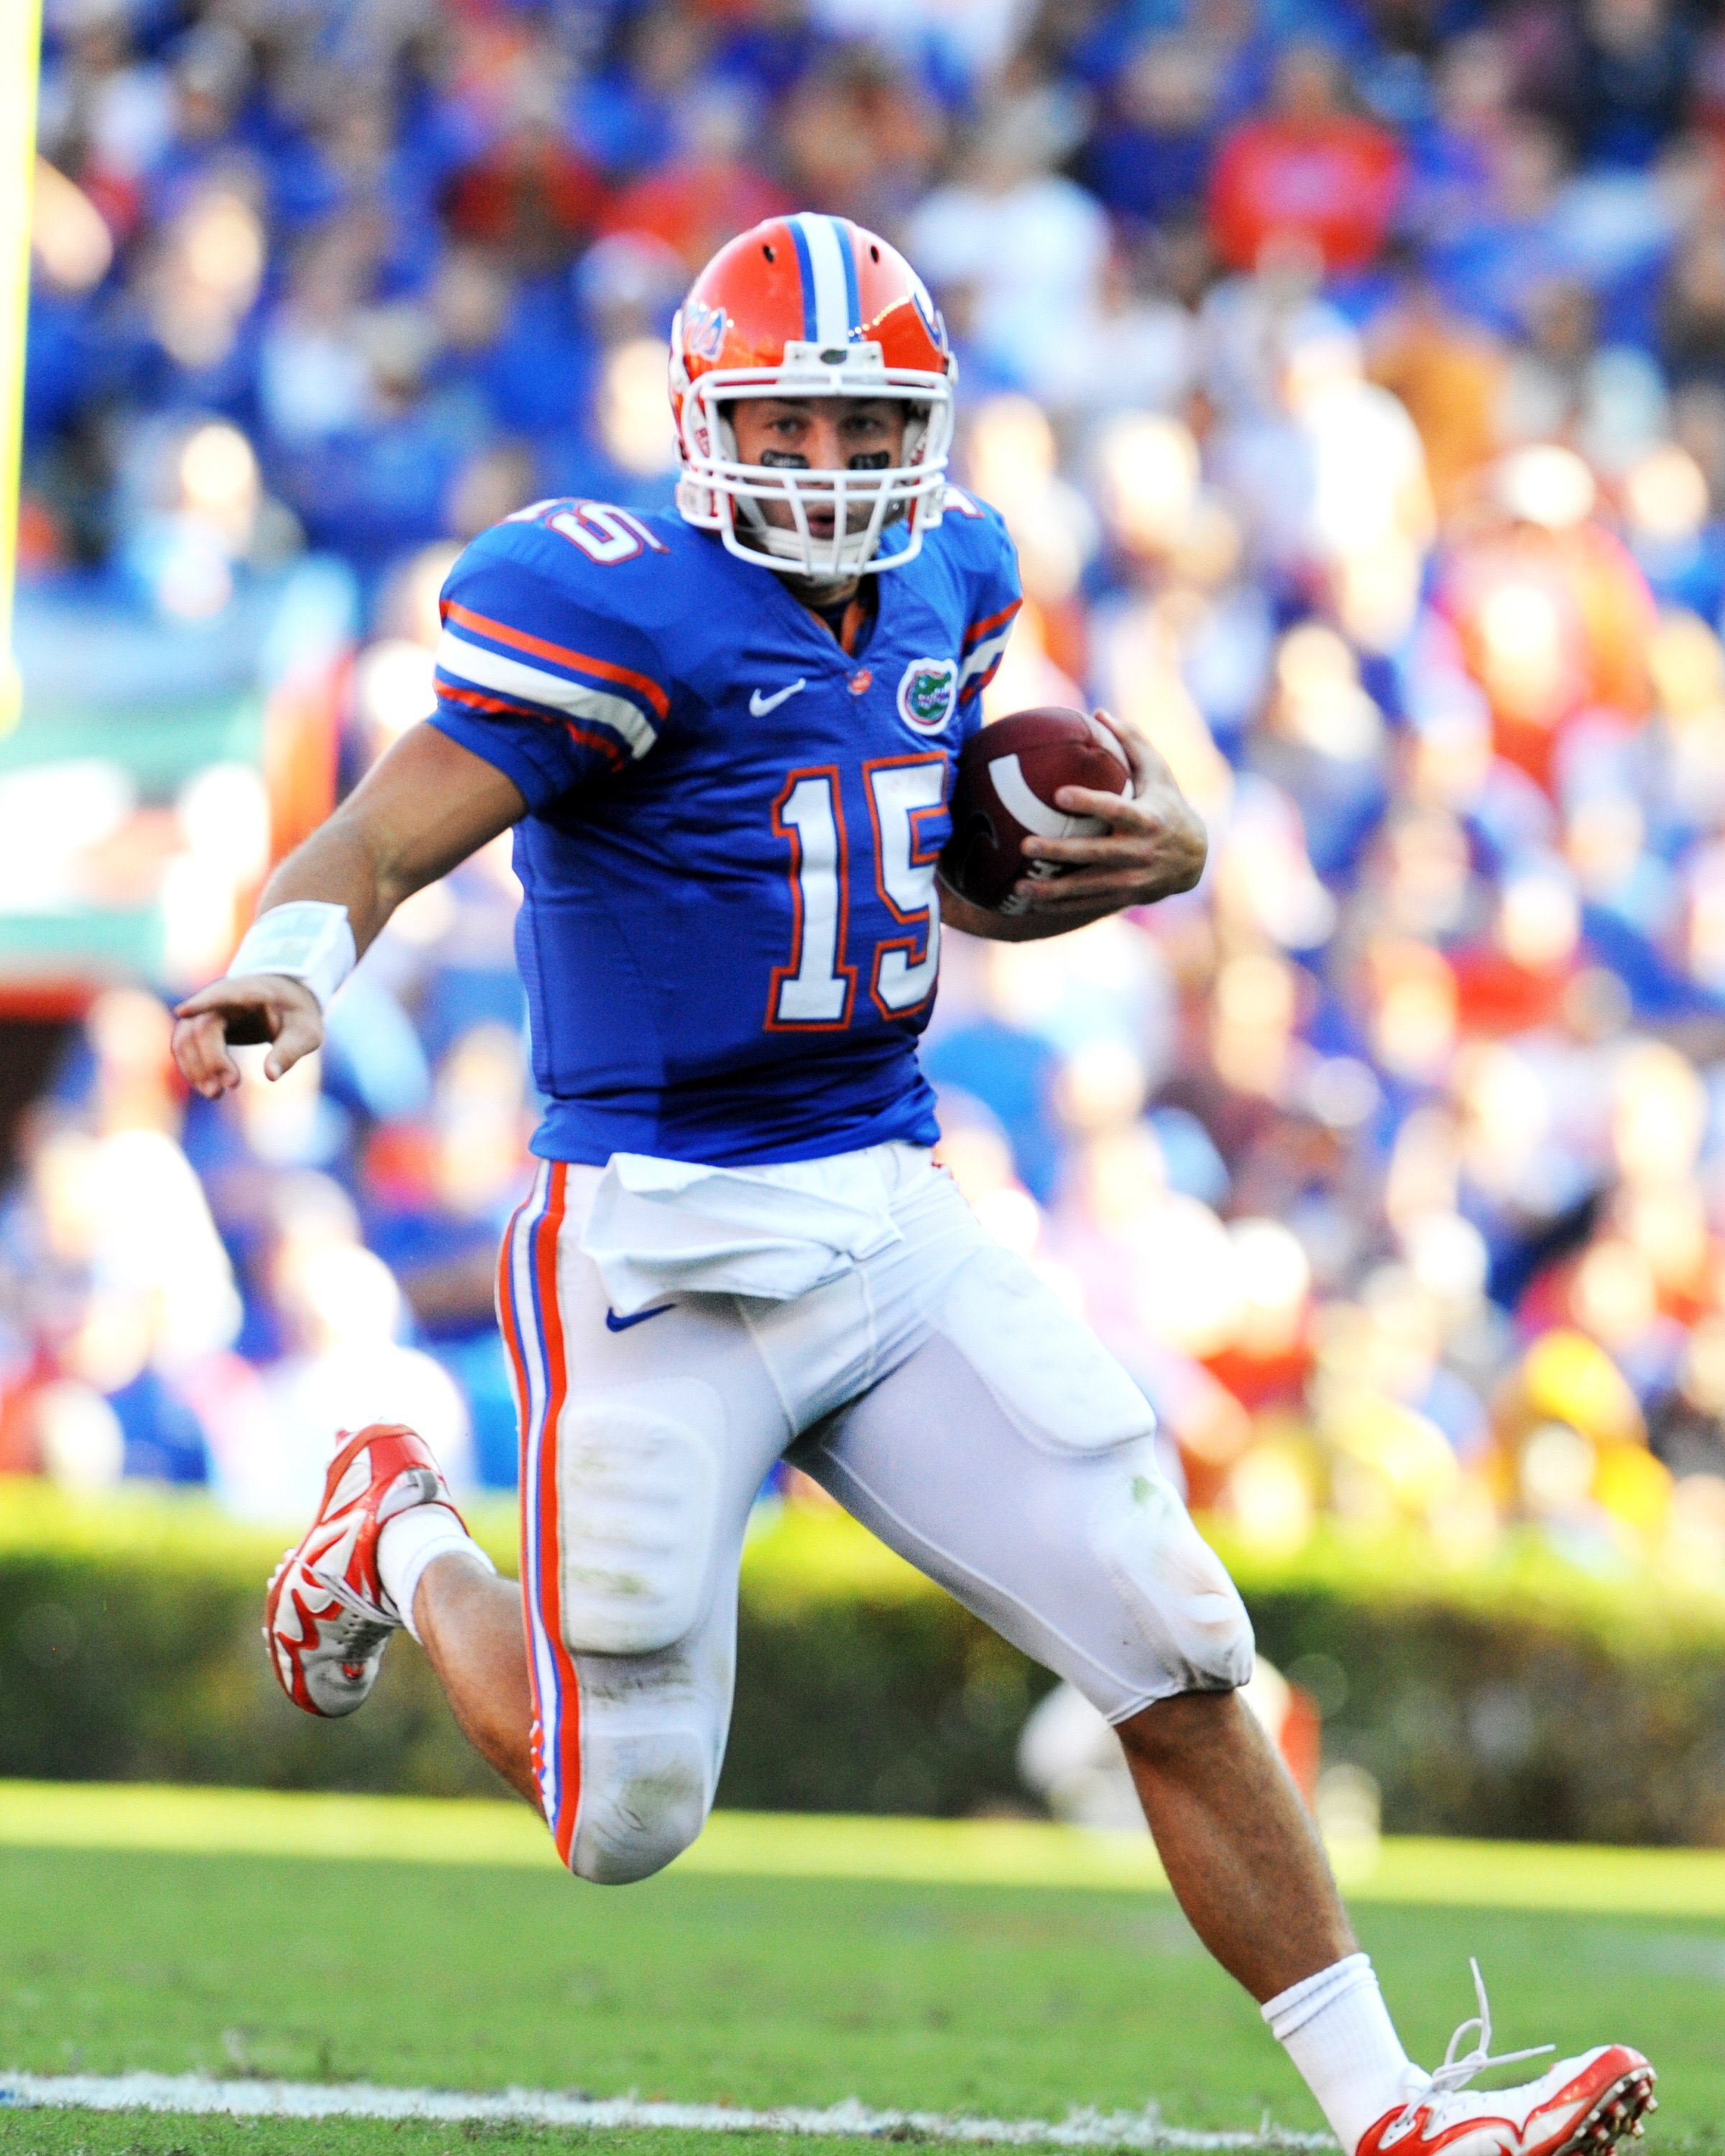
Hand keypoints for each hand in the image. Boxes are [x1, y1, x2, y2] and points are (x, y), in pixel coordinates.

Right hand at [171, 975, 323, 1098]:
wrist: (285, 1003)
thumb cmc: (296, 1016)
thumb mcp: (306, 1032)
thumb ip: (290, 1051)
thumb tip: (271, 1075)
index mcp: (250, 991)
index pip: (223, 994)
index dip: (202, 1002)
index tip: (183, 1011)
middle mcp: (221, 996)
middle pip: (202, 1026)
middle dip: (212, 1059)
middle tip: (233, 1085)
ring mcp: (206, 1009)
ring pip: (185, 1037)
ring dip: (195, 1068)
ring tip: (215, 1094)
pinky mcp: (199, 1025)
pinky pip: (183, 1045)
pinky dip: (191, 1067)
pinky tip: (208, 1087)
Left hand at [1010, 707, 1206, 918]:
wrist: (1194, 858)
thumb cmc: (1168, 804)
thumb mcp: (1159, 772)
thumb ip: (1132, 742)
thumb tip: (1099, 712)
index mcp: (1149, 818)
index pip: (1116, 809)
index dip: (1089, 803)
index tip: (1059, 795)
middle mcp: (1141, 851)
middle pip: (1095, 854)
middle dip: (1059, 852)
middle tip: (1024, 844)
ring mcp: (1133, 878)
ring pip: (1088, 887)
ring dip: (1053, 889)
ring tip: (1019, 886)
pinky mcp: (1125, 896)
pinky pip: (1088, 903)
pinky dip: (1060, 905)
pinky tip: (1031, 903)